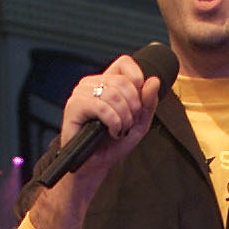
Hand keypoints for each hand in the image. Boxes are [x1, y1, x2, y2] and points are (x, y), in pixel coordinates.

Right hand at [26, 53, 162, 228]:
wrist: (93, 165)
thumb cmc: (112, 144)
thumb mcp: (139, 123)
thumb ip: (149, 102)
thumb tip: (154, 80)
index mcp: (106, 82)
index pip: (125, 63)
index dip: (137, 79)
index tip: (138, 102)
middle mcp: (91, 83)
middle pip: (124, 82)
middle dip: (134, 107)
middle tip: (128, 124)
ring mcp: (81, 93)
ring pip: (114, 94)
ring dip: (124, 117)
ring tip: (119, 130)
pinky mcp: (74, 107)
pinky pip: (102, 106)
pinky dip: (114, 122)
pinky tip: (111, 132)